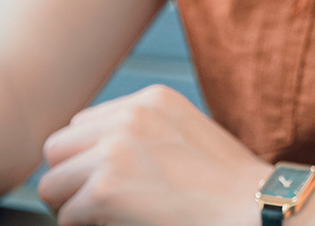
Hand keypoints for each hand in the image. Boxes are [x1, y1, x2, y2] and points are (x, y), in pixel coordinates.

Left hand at [38, 85, 271, 225]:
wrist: (261, 211)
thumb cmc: (232, 187)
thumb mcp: (187, 134)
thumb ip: (145, 132)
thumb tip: (97, 153)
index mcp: (149, 100)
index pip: (83, 124)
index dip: (87, 158)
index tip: (101, 181)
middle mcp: (129, 117)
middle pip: (59, 147)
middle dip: (69, 177)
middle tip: (89, 202)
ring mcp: (116, 151)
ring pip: (53, 181)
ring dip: (70, 204)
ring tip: (97, 218)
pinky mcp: (108, 190)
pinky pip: (67, 214)